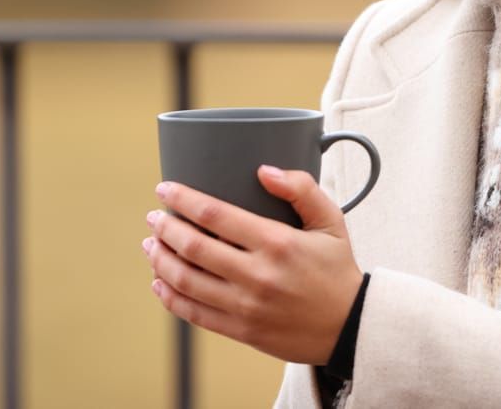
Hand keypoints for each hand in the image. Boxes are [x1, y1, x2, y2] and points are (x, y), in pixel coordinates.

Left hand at [142, 165, 363, 364]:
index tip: (164, 189)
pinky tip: (159, 282)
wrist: (350, 328)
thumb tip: (263, 170)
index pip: (215, 215)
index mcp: (277, 243)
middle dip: (165, 228)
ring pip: (186, 281)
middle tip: (154, 216)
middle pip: (193, 247)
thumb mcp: (331, 221)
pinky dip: (170, 296)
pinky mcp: (241, 330)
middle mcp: (257, 275)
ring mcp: (246, 306)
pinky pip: (194, 314)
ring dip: (160, 260)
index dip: (183, 199)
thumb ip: (301, 188)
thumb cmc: (338, 270)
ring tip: (151, 244)